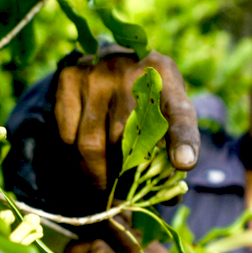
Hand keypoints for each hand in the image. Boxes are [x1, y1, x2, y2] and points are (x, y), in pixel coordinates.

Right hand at [54, 47, 198, 190]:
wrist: (109, 54)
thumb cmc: (144, 93)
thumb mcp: (167, 109)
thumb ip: (173, 147)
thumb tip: (171, 198)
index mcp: (167, 79)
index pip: (178, 112)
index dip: (183, 139)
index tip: (185, 162)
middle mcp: (132, 72)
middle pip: (125, 139)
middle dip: (123, 176)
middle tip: (121, 196)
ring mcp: (97, 73)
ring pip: (91, 142)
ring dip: (96, 174)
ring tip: (102, 186)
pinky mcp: (69, 78)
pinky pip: (67, 135)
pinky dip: (74, 156)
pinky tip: (83, 159)